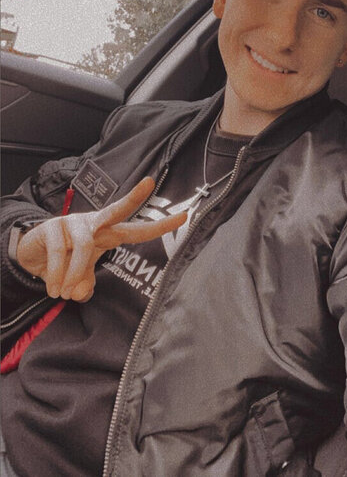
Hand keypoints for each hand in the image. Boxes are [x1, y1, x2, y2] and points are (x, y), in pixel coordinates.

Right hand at [16, 177, 185, 301]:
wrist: (31, 254)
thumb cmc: (65, 261)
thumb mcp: (80, 277)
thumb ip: (86, 284)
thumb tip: (82, 291)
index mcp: (107, 234)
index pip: (137, 229)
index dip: (160, 226)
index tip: (185, 216)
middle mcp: (93, 223)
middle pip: (117, 208)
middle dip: (134, 197)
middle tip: (149, 183)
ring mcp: (72, 222)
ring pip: (83, 246)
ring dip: (74, 273)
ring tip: (63, 294)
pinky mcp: (50, 227)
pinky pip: (57, 253)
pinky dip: (57, 275)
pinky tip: (53, 289)